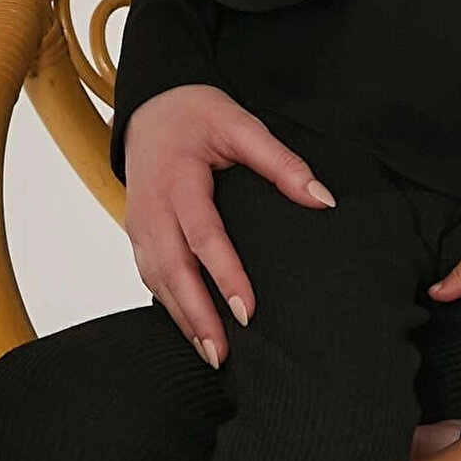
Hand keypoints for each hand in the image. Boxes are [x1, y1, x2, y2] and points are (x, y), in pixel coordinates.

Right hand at [122, 84, 334, 365]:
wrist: (150, 108)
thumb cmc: (196, 114)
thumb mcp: (241, 124)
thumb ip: (281, 162)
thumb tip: (322, 199)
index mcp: (178, 181)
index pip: (203, 236)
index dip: (224, 275)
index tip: (248, 309)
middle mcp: (152, 208)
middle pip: (173, 270)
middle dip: (197, 315)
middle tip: (223, 353)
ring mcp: (138, 224)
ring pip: (157, 279)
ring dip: (182, 318)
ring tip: (211, 353)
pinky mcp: (137, 234)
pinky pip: (151, 275)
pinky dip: (169, 305)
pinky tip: (191, 327)